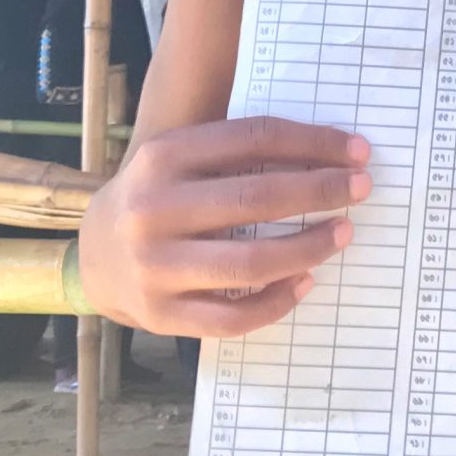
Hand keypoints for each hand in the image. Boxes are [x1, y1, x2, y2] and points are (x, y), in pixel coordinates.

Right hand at [77, 117, 369, 335]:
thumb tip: (328, 151)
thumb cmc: (157, 199)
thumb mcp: (178, 159)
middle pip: (257, 198)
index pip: (254, 139)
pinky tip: (306, 282)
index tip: (358, 151)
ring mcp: (154, 266)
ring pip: (251, 263)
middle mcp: (153, 209)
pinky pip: (234, 316)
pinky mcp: (161, 314)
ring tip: (342, 233)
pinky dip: (278, 301)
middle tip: (361, 189)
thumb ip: (234, 151)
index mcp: (162, 156)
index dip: (314, 142)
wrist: (93, 258)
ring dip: (309, 247)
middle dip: (321, 191)